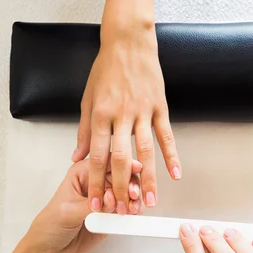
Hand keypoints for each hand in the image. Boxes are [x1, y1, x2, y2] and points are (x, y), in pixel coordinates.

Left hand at [24, 158, 142, 252]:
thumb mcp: (69, 211)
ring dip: (133, 198)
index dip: (121, 164)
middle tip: (132, 195)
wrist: (51, 250)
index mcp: (82, 173)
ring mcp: (105, 198)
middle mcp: (96, 182)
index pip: (105, 162)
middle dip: (130, 184)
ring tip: (130, 208)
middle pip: (121, 175)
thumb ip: (92, 204)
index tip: (135, 169)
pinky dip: (133, 210)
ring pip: (127, 191)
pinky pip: (127, 208)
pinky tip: (132, 214)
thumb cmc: (50, 225)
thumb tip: (112, 198)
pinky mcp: (111, 214)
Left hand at [72, 29, 180, 214]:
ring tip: (150, 201)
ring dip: (149, 179)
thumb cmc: (106, 70)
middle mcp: (120, 116)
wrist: (128, 43)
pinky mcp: (159, 108)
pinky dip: (172, 156)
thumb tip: (77, 157)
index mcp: (99, 115)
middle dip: (122, 187)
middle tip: (124, 210)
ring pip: (146, 152)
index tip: (97, 203)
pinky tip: (175, 174)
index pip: (98, 156)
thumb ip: (84, 131)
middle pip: (122, 159)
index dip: (97, 182)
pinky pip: (166, 136)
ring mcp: (142, 112)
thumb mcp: (87, 98)